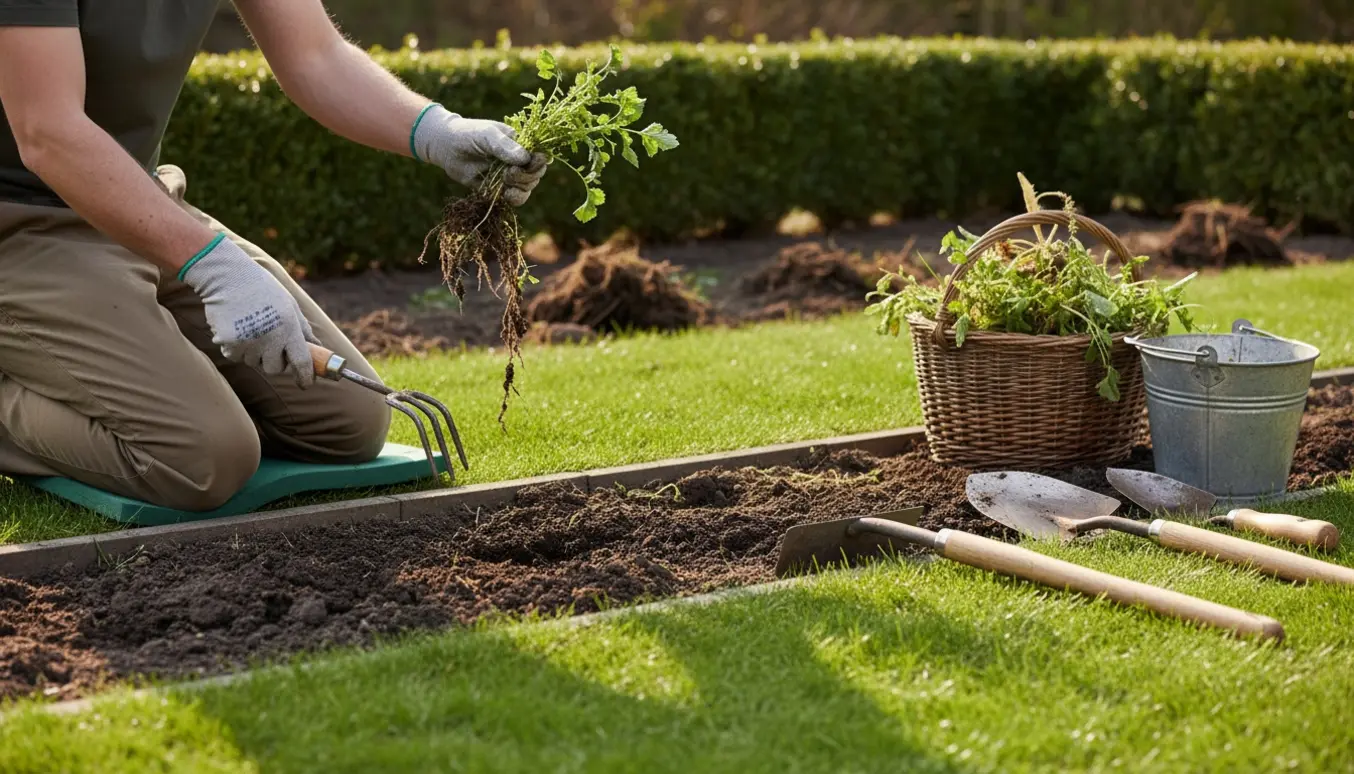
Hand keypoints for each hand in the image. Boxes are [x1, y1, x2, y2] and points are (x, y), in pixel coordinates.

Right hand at [179, 234, 318, 387]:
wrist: (227, 276)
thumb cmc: (262, 289)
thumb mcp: (289, 305)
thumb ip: (303, 330)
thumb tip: (318, 349)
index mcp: (289, 327)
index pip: (302, 362)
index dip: (306, 376)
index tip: (306, 384)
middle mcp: (270, 337)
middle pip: (276, 369)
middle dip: (275, 361)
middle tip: (270, 343)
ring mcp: (248, 342)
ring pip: (254, 363)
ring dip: (254, 353)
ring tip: (251, 328)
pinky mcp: (229, 343)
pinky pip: (235, 356)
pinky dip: (236, 348)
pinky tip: (236, 328)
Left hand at [411, 103, 548, 205]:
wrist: (445, 146)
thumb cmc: (468, 134)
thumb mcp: (487, 134)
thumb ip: (505, 146)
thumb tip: (525, 159)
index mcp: (520, 144)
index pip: (540, 157)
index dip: (538, 164)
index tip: (527, 164)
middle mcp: (518, 161)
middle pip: (536, 175)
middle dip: (526, 177)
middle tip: (509, 173)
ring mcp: (509, 176)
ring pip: (527, 189)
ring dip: (520, 189)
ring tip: (505, 181)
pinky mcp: (498, 189)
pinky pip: (513, 199)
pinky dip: (512, 199)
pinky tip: (504, 194)